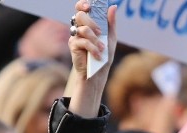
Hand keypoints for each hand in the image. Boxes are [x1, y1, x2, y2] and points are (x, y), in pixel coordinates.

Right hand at [67, 0, 116, 117]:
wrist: (98, 72)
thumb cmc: (104, 55)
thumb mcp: (110, 37)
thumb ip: (111, 22)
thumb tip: (113, 6)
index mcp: (88, 23)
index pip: (81, 8)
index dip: (82, 4)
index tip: (89, 6)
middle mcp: (79, 27)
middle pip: (80, 15)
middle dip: (91, 22)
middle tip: (100, 32)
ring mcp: (75, 36)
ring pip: (82, 29)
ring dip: (95, 39)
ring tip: (102, 48)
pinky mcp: (73, 46)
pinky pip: (82, 41)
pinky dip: (92, 48)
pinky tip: (98, 55)